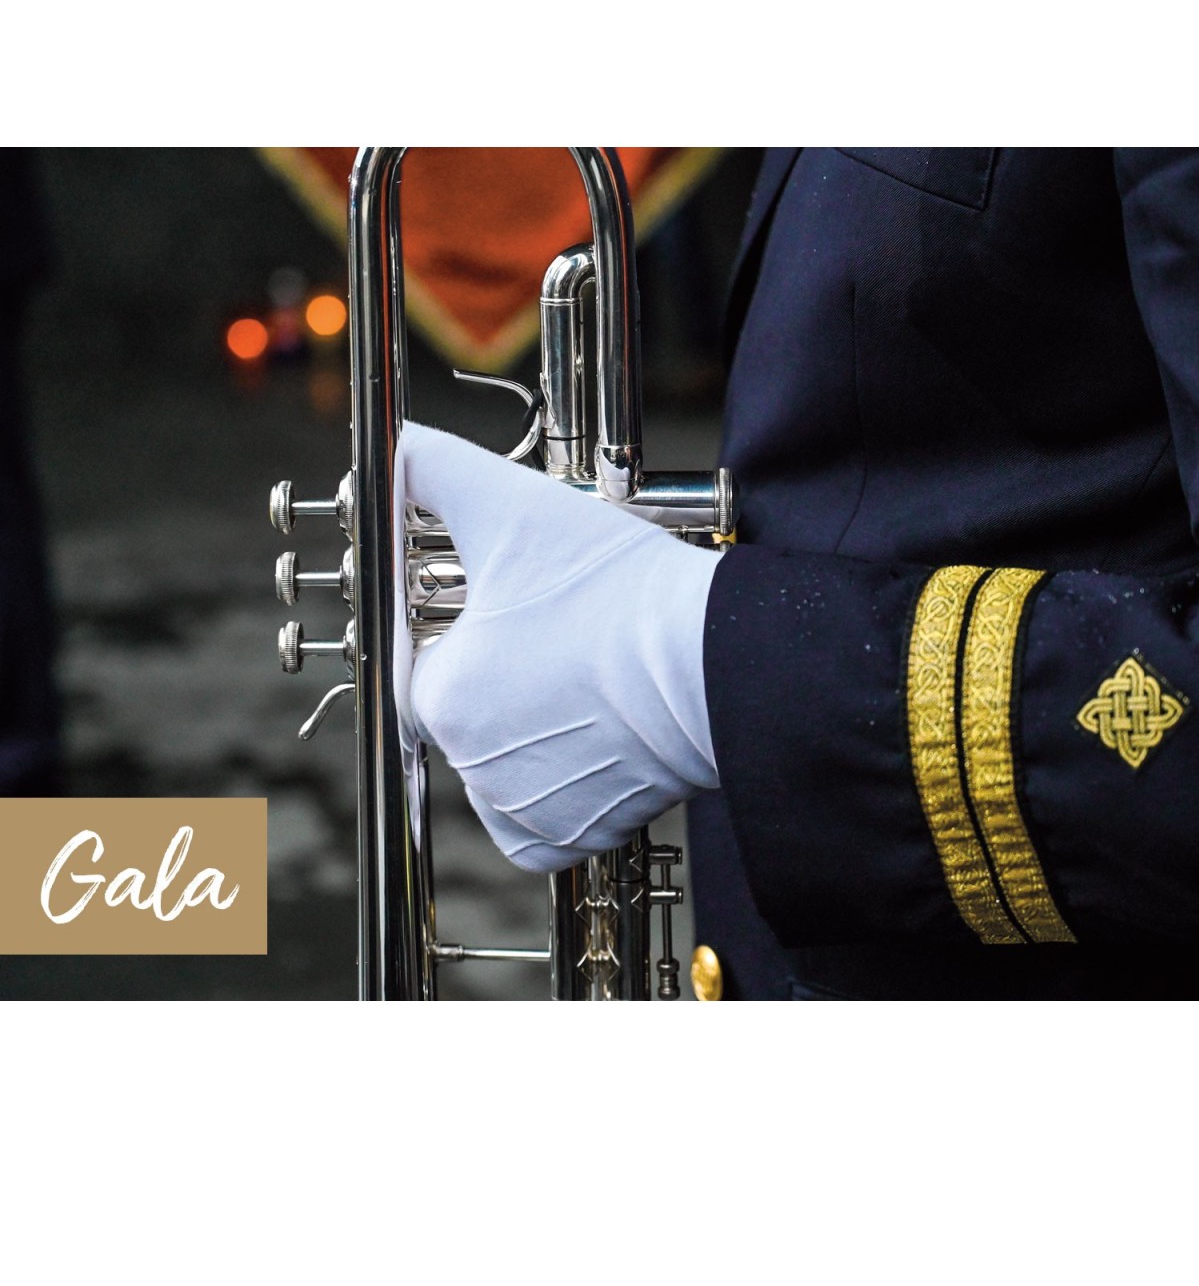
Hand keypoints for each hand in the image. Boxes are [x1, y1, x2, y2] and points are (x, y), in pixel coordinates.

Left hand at [403, 422, 719, 872]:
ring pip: (506, 766)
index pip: (428, 665)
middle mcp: (472, 766)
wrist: (712, 663)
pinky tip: (596, 740)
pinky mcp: (576, 836)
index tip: (518, 612)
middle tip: (563, 640)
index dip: (472, 630)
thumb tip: (399, 448)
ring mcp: (526, 808)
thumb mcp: (516, 508)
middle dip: (507, 680)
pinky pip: (542, 822)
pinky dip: (561, 791)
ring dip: (535, 734)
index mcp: (441, 696)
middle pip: (471, 716)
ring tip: (588, 683)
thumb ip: (436, 471)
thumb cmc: (617, 591)